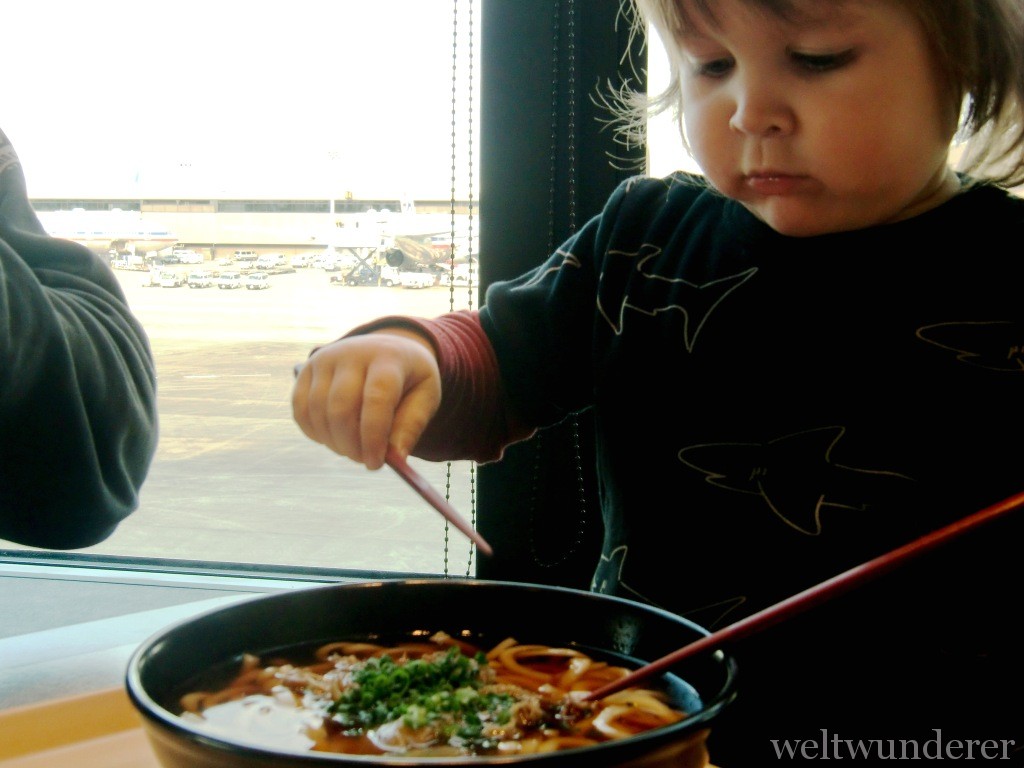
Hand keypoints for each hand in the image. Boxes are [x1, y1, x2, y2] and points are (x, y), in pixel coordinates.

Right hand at [292, 329, 440, 469]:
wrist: (387, 348)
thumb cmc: (409, 379)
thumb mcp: (425, 396)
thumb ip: (411, 426)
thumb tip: (394, 458)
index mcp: (388, 357)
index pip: (376, 397)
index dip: (373, 436)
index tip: (376, 464)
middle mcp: (352, 352)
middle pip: (341, 407)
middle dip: (351, 444)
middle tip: (365, 461)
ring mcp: (325, 358)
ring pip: (318, 410)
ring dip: (333, 441)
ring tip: (354, 450)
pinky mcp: (306, 369)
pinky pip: (301, 409)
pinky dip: (314, 432)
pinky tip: (333, 439)